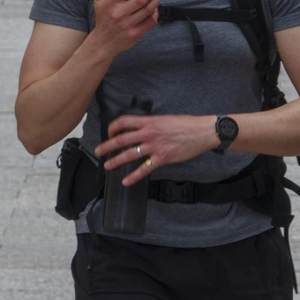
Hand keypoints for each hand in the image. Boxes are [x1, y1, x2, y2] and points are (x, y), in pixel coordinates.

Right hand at [89, 0, 163, 56]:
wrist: (103, 43)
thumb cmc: (103, 19)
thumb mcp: (98, 2)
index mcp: (109, 4)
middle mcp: (119, 14)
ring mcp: (128, 25)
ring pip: (148, 9)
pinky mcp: (135, 33)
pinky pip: (150, 21)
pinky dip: (155, 12)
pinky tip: (156, 6)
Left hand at [94, 114, 217, 185]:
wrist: (201, 131)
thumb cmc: (185, 124)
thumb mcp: (164, 119)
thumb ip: (150, 124)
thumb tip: (139, 129)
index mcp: (149, 121)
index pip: (124, 122)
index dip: (112, 127)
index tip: (108, 133)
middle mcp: (149, 133)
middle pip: (121, 139)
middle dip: (107, 146)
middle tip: (98, 151)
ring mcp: (154, 146)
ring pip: (129, 154)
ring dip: (115, 161)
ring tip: (107, 165)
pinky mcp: (162, 158)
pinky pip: (144, 169)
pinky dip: (133, 176)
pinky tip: (125, 181)